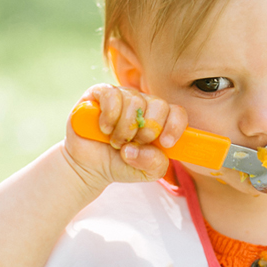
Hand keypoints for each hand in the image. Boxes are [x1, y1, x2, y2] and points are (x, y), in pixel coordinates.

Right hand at [62, 84, 187, 189]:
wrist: (88, 167)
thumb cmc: (120, 164)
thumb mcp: (145, 173)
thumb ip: (155, 165)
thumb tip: (141, 149)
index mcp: (159, 120)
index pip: (177, 112)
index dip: (175, 126)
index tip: (165, 143)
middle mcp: (143, 104)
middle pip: (159, 105)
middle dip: (147, 131)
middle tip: (133, 144)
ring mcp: (122, 96)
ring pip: (135, 101)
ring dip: (124, 129)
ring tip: (115, 142)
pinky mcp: (100, 93)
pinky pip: (112, 95)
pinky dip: (109, 116)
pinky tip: (104, 129)